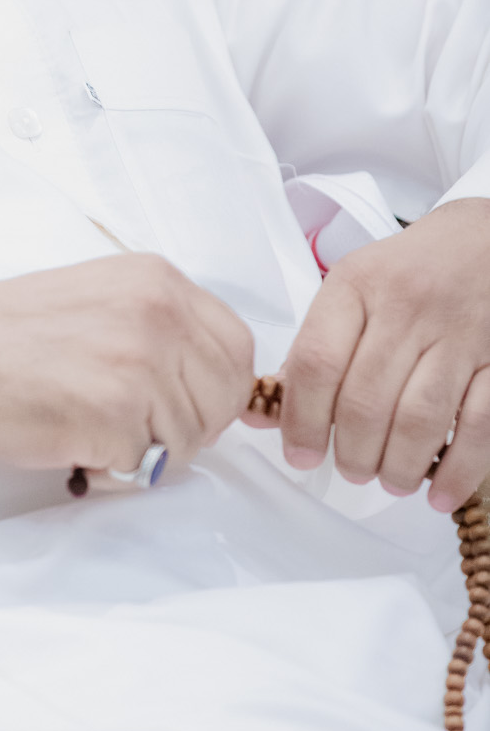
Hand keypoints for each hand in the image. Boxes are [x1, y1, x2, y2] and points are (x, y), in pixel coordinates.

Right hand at [0, 254, 254, 475]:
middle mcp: (157, 314)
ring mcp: (140, 365)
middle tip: (137, 426)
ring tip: (91, 426)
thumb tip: (208, 378)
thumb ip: (159, 323)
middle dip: (190, 424)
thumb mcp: (98, 296)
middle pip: (224, 396)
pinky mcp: (116, 416)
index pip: (237, 345)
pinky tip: (73, 440)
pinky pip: (146, 465)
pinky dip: (112, 466)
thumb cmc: (5, 334)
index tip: (189, 402)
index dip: (218, 386)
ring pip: (189, 438)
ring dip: (146, 449)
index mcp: (156, 279)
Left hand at [250, 197, 489, 511]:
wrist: (486, 238)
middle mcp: (406, 306)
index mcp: (356, 285)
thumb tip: (263, 412)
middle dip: (353, 453)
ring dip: (400, 466)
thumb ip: (312, 348)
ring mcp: (458, 333)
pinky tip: (439, 492)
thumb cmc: (409, 271)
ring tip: (391, 480)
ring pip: (420, 418)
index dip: (303, 420)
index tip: (300, 455)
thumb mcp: (352, 288)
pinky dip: (458, 469)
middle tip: (351, 470)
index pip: (317, 362)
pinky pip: (480, 425)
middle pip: (366, 400)